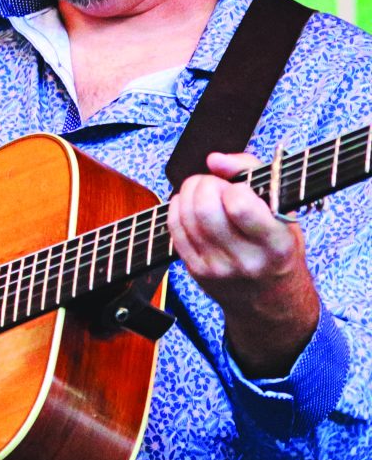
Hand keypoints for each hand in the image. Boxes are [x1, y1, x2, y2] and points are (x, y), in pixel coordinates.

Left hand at [173, 151, 318, 376]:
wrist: (270, 299)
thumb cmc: (278, 246)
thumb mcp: (284, 211)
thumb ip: (253, 173)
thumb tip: (214, 160)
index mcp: (276, 244)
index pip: (239, 205)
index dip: (233, 186)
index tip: (240, 187)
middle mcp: (246, 260)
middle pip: (204, 208)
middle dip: (204, 184)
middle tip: (215, 184)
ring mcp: (217, 268)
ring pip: (185, 217)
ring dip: (188, 192)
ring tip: (203, 191)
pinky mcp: (195, 270)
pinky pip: (174, 229)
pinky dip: (177, 208)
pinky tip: (189, 205)